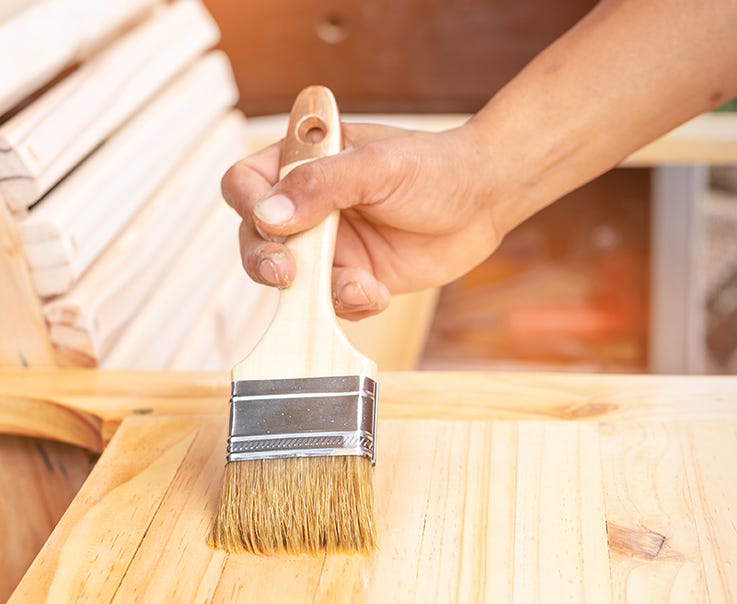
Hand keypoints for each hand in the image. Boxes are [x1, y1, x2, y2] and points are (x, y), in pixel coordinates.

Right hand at [221, 122, 503, 319]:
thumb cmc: (434, 168)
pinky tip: (379, 292)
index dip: (248, 206)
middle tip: (287, 274)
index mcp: (302, 163)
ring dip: (316, 291)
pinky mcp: (354, 277)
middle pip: (255, 239)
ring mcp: (329, 246)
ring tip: (362, 285)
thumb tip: (268, 215)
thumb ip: (323, 186)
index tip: (269, 224)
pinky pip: (331, 302)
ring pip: (291, 280)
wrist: (484, 202)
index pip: (246, 184)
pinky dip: (350, 303)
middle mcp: (306, 207)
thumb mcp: (379, 167)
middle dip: (267, 261)